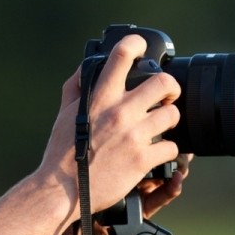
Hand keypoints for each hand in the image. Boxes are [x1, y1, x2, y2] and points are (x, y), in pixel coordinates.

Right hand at [39, 34, 183, 215]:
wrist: (63, 190)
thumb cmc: (61, 153)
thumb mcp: (65, 114)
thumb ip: (77, 88)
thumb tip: (86, 69)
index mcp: (100, 97)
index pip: (121, 55)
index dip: (135, 44)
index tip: (141, 47)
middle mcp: (120, 112)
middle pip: (163, 82)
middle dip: (170, 88)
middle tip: (167, 96)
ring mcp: (134, 135)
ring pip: (172, 114)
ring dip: (170, 120)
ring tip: (163, 126)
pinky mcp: (143, 159)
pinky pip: (172, 147)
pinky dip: (169, 151)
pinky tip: (159, 152)